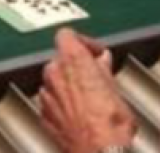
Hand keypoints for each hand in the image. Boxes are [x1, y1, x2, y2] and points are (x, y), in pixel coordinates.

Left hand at [39, 28, 136, 152]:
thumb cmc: (109, 125)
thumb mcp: (115, 89)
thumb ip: (102, 69)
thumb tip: (102, 61)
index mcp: (72, 59)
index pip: (68, 35)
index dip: (83, 42)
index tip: (95, 53)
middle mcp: (54, 73)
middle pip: (61, 59)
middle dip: (76, 67)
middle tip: (96, 77)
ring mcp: (46, 94)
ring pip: (55, 82)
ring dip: (68, 87)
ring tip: (90, 99)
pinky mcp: (43, 115)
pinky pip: (51, 102)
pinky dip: (62, 105)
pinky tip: (80, 115)